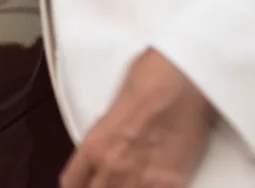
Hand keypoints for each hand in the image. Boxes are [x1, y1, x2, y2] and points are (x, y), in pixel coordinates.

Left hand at [60, 49, 214, 187]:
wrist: (182, 78)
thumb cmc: (148, 78)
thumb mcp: (113, 106)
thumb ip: (106, 134)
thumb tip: (107, 145)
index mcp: (94, 144)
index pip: (73, 182)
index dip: (79, 185)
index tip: (84, 184)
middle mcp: (114, 166)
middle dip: (101, 187)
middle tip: (109, 180)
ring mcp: (144, 178)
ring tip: (132, 179)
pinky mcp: (173, 182)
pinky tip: (153, 183)